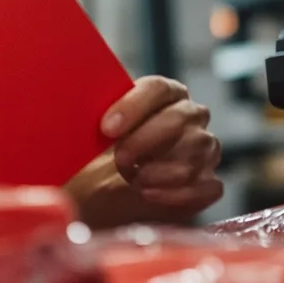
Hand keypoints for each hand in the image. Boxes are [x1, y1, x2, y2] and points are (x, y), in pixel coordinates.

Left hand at [99, 76, 222, 219]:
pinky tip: (149, 194)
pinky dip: (173, 194)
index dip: (132, 107)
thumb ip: (93, 114)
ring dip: (156, 171)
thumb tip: (72, 104)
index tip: (107, 128)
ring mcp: (206, 149)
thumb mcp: (97, 131)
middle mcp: (191, 116)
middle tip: (119, 159)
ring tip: (132, 180)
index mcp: (166, 93)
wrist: (116, 191)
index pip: (158, 88)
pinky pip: (202, 187)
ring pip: (192, 155)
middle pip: (178, 119)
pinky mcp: (210, 183)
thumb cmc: (106, 152)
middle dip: (144, 141)